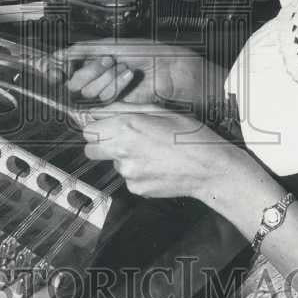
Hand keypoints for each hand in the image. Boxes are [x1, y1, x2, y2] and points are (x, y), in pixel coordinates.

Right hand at [46, 38, 210, 108]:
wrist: (166, 67)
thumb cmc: (143, 52)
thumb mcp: (107, 45)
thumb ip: (78, 51)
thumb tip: (55, 56)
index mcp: (88, 62)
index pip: (61, 70)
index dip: (55, 71)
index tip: (54, 72)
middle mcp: (93, 80)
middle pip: (72, 84)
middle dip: (89, 71)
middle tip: (107, 61)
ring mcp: (103, 94)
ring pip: (87, 93)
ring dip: (105, 77)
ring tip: (121, 67)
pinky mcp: (114, 106)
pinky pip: (103, 99)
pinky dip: (115, 85)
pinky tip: (127, 75)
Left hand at [81, 110, 232, 199]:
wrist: (209, 168)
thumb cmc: (190, 136)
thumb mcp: (160, 111)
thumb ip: (126, 109)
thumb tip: (102, 111)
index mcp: (126, 128)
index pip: (88, 130)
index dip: (96, 127)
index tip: (104, 126)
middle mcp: (123, 152)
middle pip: (91, 150)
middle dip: (100, 144)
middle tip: (121, 139)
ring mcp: (128, 173)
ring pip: (113, 163)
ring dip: (124, 157)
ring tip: (151, 151)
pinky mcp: (136, 188)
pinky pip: (128, 177)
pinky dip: (137, 171)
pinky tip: (156, 165)